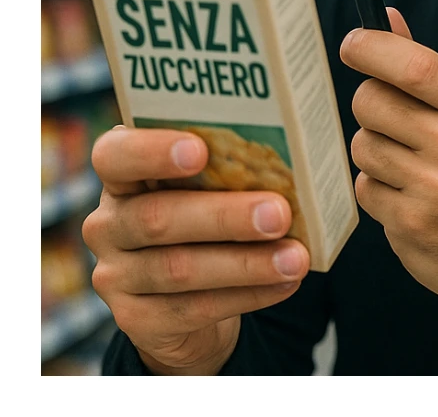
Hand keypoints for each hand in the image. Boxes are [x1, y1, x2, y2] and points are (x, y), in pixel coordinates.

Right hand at [83, 126, 310, 374]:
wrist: (182, 293)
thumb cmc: (203, 211)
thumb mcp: (207, 184)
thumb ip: (227, 168)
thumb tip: (294, 161)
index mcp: (121, 175)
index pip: (115, 156)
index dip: (152, 152)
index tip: (199, 151)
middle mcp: (108, 223)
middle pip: (157, 217)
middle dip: (225, 216)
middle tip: (280, 213)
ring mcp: (116, 275)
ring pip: (179, 269)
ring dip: (246, 264)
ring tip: (296, 258)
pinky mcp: (136, 320)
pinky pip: (194, 309)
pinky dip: (248, 294)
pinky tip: (285, 283)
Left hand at [342, 8, 437, 358]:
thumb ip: (431, 69)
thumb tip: (389, 20)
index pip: (417, 67)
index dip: (374, 48)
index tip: (354, 44)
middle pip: (373, 102)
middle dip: (370, 104)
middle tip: (390, 117)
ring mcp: (432, 188)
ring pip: (363, 144)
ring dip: (374, 149)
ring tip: (407, 161)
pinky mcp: (408, 223)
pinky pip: (364, 187)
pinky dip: (377, 188)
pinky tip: (406, 193)